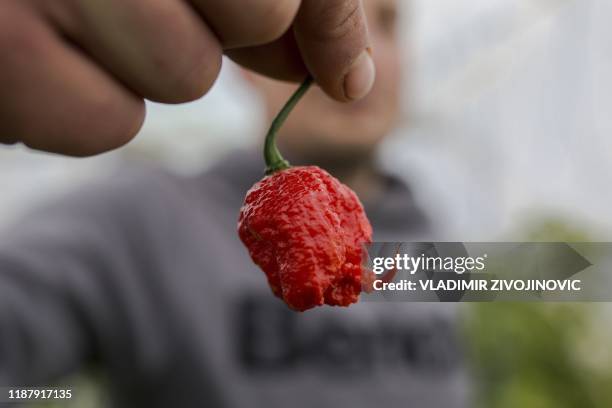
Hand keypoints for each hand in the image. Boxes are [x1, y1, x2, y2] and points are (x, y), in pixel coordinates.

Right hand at [0, 0, 373, 155]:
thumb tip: (346, 75)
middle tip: (165, 8)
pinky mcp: (2, 53)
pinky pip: (108, 124)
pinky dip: (91, 112)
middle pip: (257, 15)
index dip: (330, 22)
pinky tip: (51, 66)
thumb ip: (269, 7)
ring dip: (150, 70)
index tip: (343, 74)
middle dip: (227, 33)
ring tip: (88, 27)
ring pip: (183, 75)